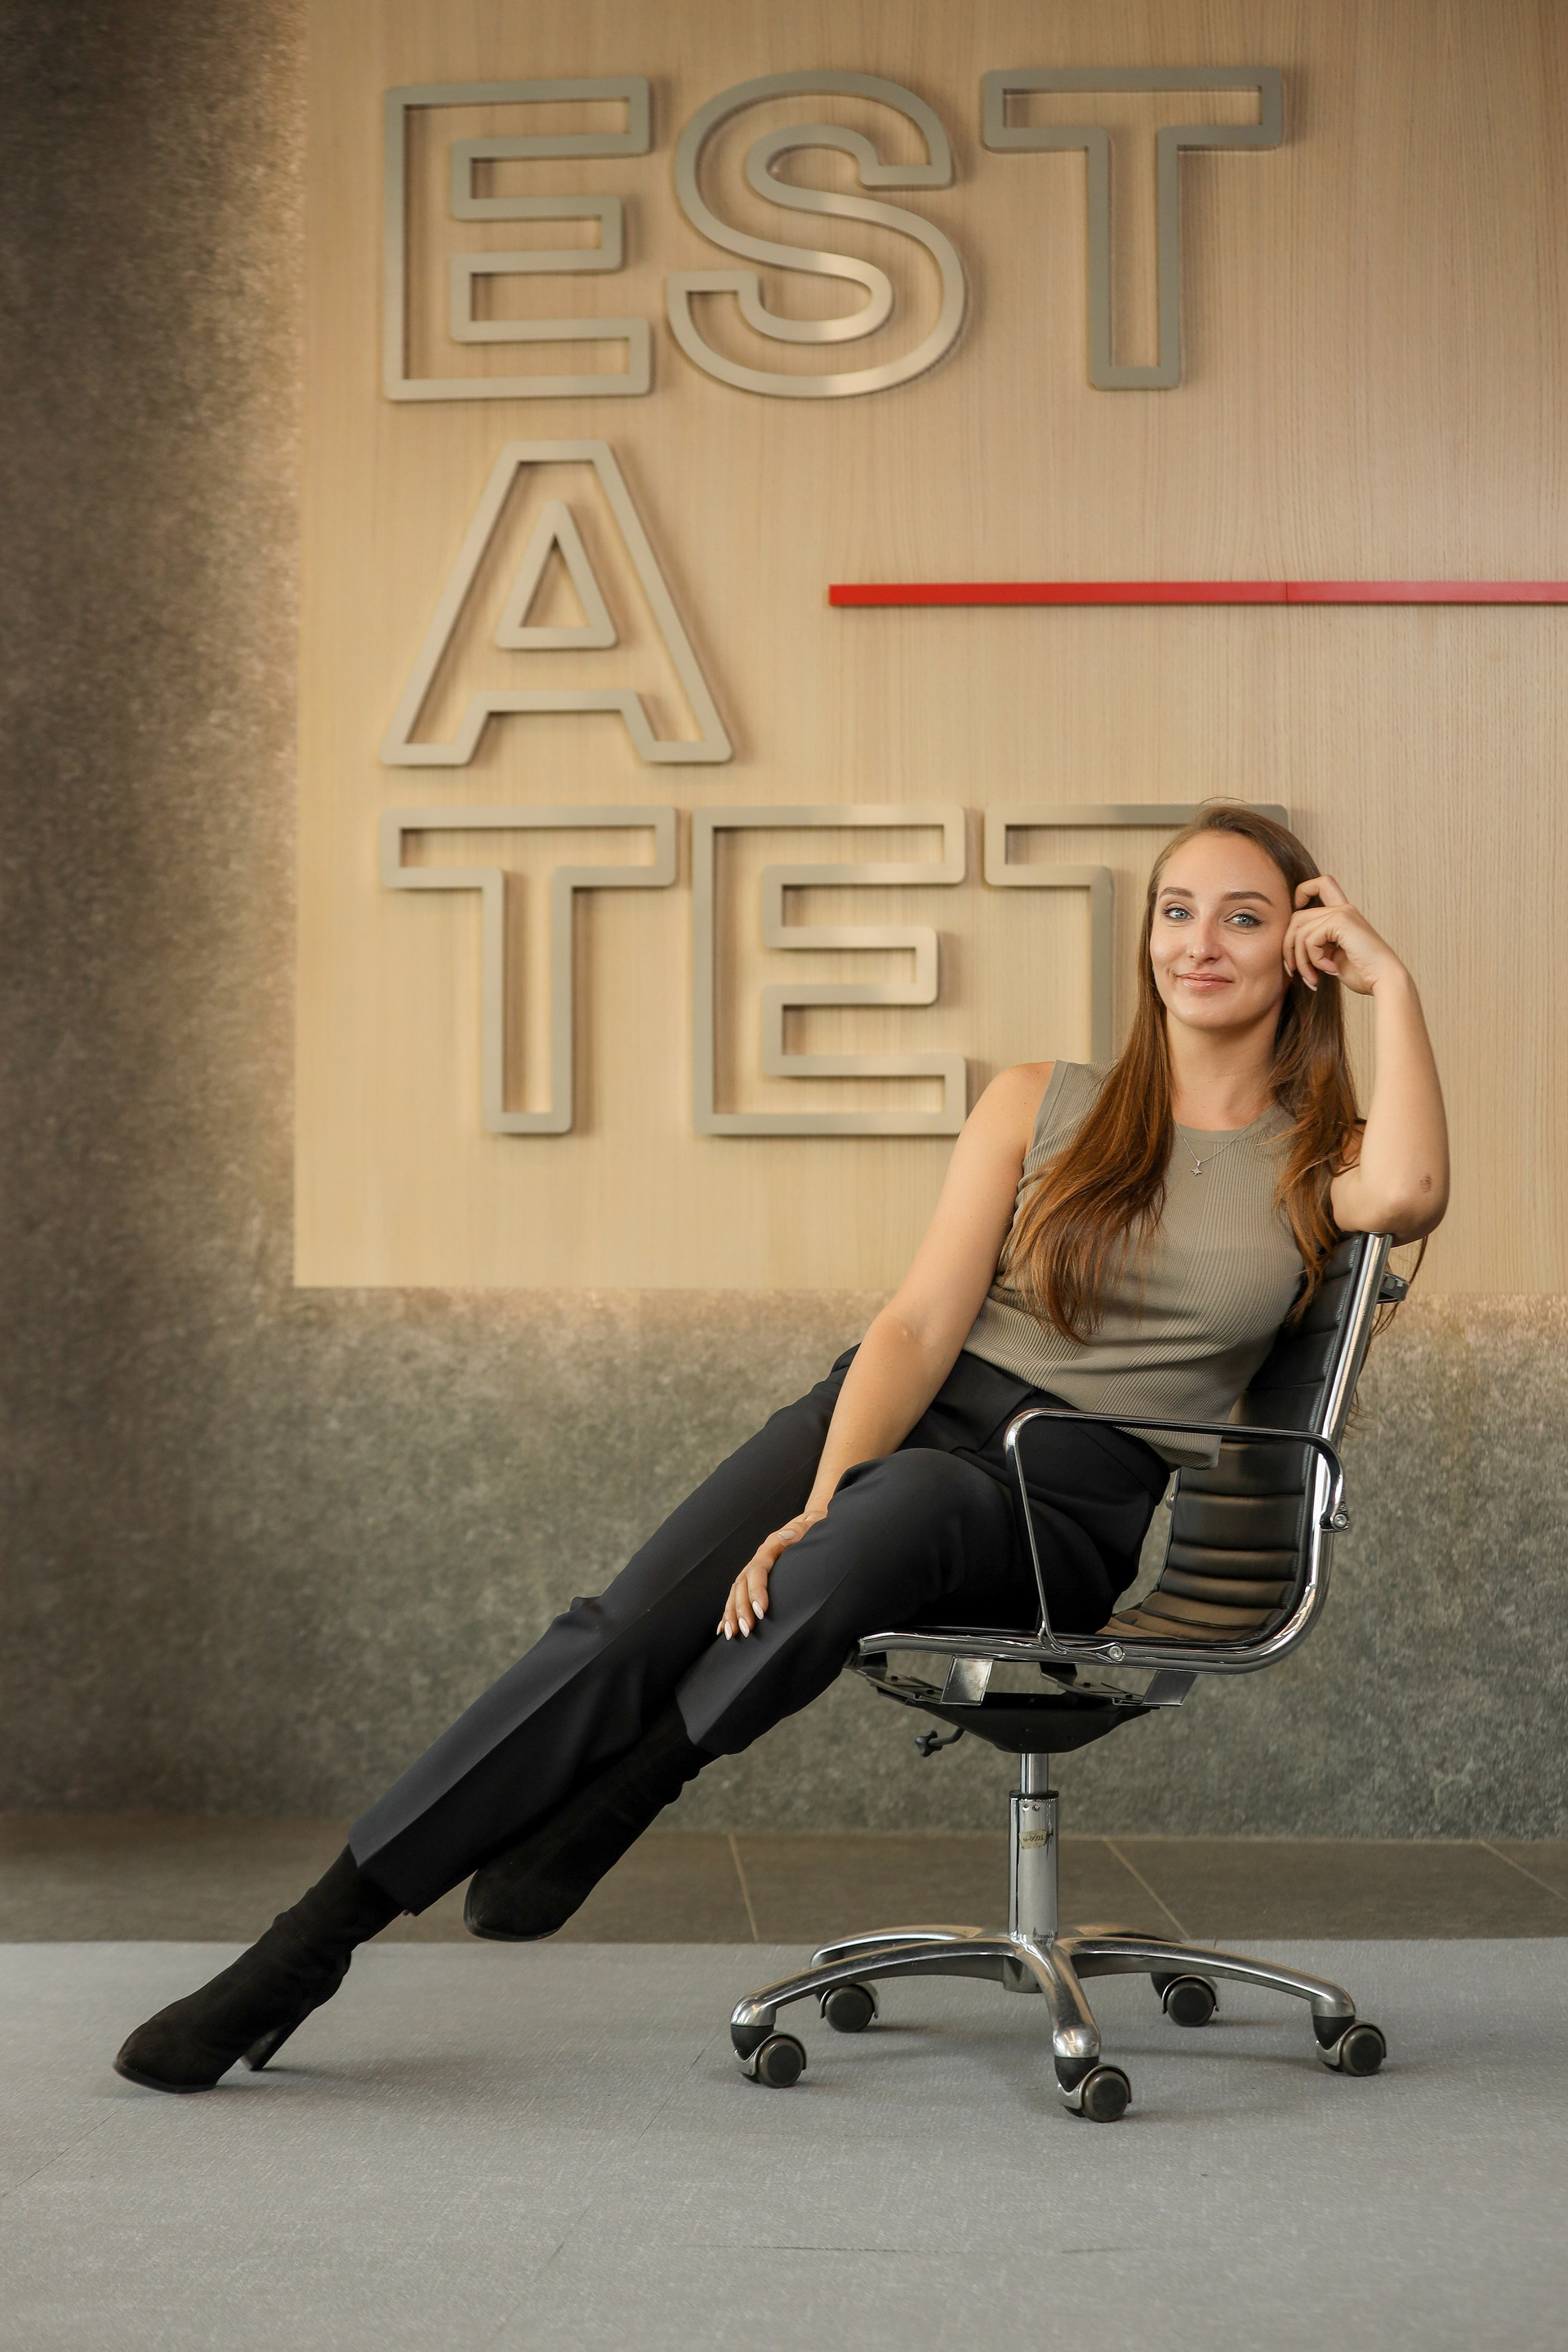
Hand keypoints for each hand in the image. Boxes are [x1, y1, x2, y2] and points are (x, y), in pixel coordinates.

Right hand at [717, 1511, 823, 1638]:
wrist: (812, 1523)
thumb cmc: (814, 1528)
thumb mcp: (811, 1527)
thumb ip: (799, 1531)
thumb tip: (785, 1536)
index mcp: (771, 1546)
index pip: (758, 1569)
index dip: (757, 1590)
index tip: (761, 1612)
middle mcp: (760, 1557)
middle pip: (742, 1583)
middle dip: (741, 1608)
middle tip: (746, 1630)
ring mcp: (756, 1567)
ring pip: (736, 1591)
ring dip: (731, 1613)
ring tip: (730, 1634)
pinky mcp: (757, 1577)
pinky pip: (738, 1594)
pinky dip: (729, 1610)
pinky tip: (723, 1626)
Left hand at [1284, 875, 1401, 996]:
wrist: (1385, 979)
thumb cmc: (1362, 973)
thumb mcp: (1332, 956)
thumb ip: (1316, 945)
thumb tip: (1291, 946)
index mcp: (1343, 914)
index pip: (1322, 884)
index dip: (1302, 892)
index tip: (1296, 915)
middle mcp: (1343, 909)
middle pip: (1298, 915)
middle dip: (1289, 946)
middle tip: (1293, 970)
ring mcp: (1342, 913)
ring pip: (1300, 931)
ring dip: (1301, 960)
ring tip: (1312, 977)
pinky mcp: (1341, 922)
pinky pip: (1310, 939)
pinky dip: (1314, 960)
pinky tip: (1330, 969)